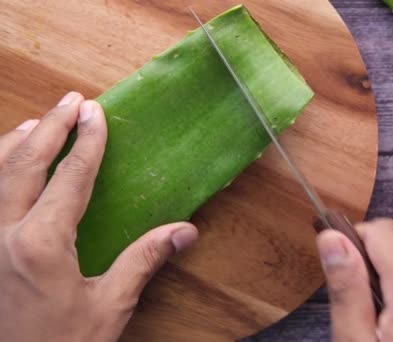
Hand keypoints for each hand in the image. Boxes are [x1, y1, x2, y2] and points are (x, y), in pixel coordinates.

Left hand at [0, 92, 198, 340]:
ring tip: (38, 123)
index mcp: (40, 243)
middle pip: (23, 163)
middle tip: (71, 102)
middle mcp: (0, 233)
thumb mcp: (108, 306)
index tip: (95, 113)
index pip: (70, 177)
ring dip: (15, 142)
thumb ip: (143, 261)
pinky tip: (4, 165)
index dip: (87, 142)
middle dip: (50, 127)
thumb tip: (185, 231)